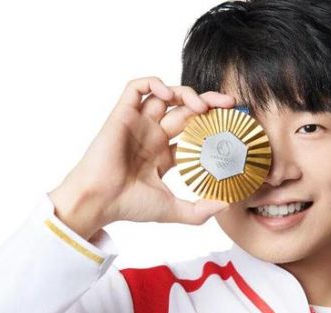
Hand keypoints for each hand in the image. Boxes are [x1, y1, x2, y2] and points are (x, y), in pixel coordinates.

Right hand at [48, 76, 234, 239]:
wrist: (99, 201)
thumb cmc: (128, 206)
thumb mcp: (173, 209)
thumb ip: (200, 210)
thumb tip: (226, 204)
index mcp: (164, 155)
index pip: (193, 132)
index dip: (212, 126)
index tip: (232, 125)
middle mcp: (152, 136)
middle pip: (185, 110)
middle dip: (208, 103)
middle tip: (230, 104)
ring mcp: (138, 124)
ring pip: (165, 95)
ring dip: (186, 93)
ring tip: (202, 105)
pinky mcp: (122, 114)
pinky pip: (137, 88)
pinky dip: (154, 83)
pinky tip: (168, 94)